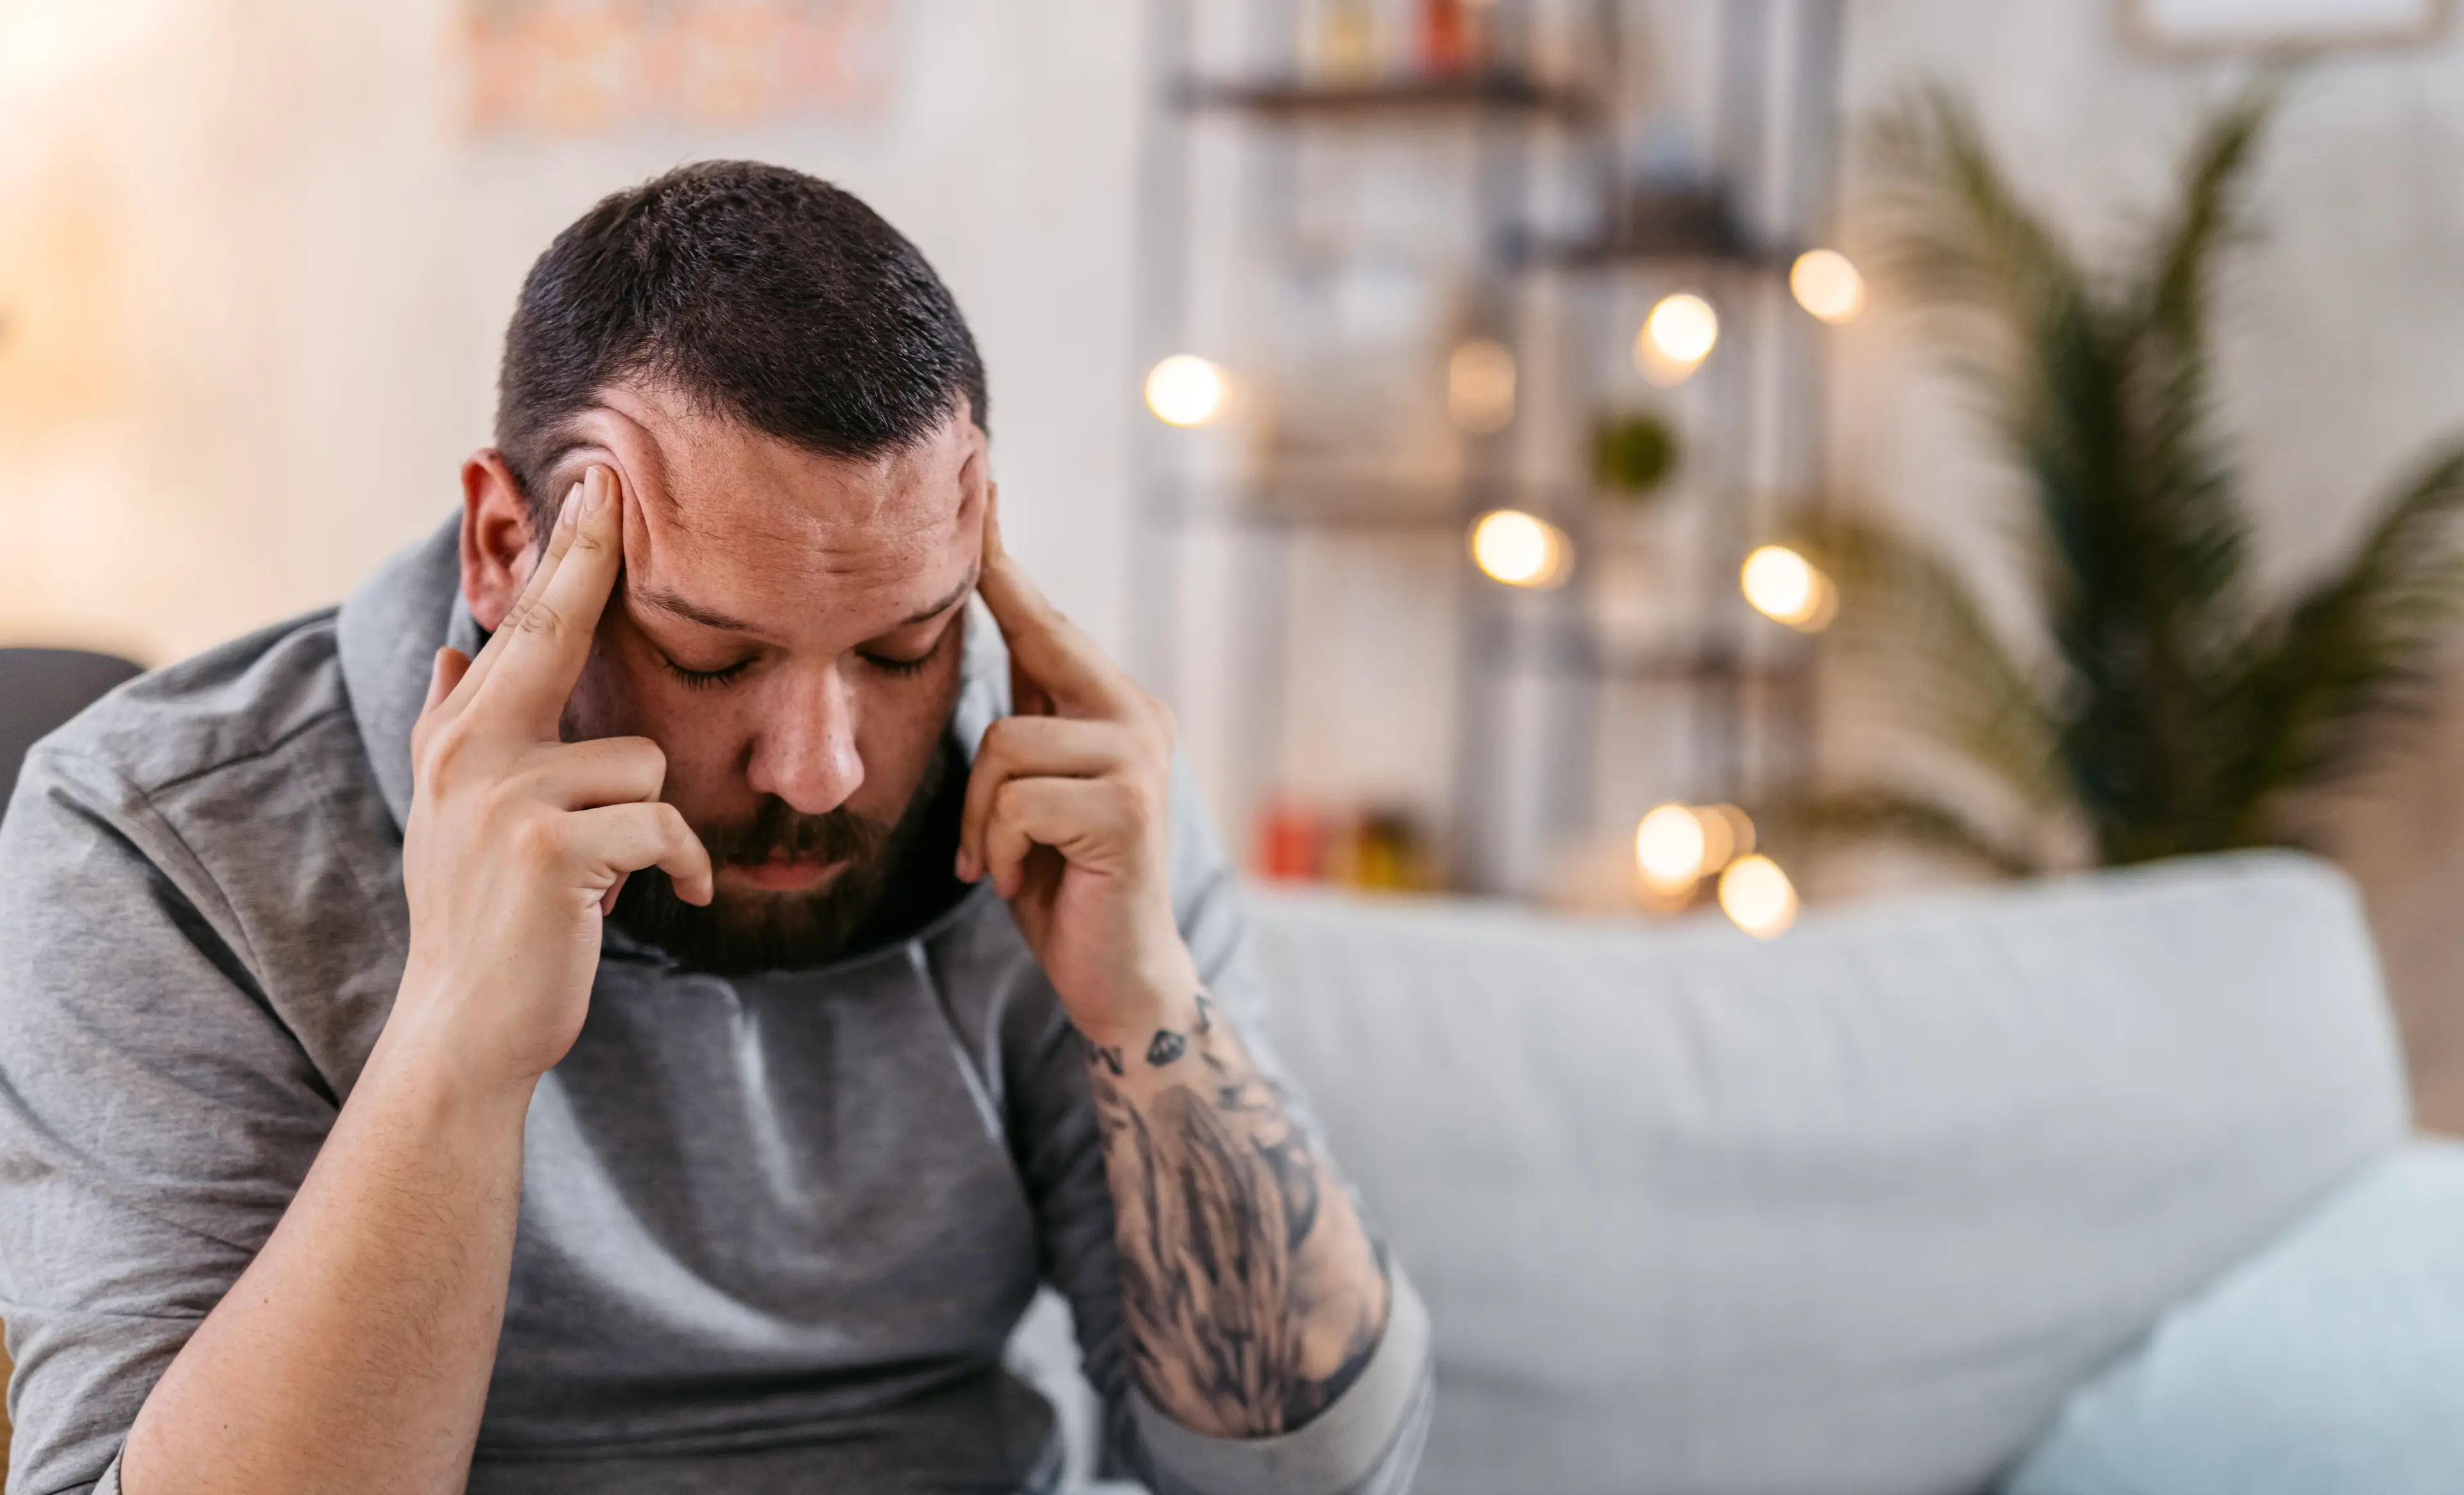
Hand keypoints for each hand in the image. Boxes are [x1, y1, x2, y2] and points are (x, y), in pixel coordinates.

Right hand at [395, 466, 711, 1090]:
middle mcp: (470, 752)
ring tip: (617, 874)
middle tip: (614, 484)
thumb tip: (455, 652)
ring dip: (654, 823)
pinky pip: (662, 826)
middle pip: (547, 632)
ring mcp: (505, 797)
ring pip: (642, 762)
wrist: (465, 1027)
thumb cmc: (483, 921)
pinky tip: (674, 898)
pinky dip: (683, 866)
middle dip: (585, 557)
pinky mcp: (551, 848)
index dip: (559, 556)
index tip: (593, 485)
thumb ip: (455, 729)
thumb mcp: (454, 819)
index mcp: (459, 739)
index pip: (518, 628)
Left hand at [957, 492, 1199, 1045]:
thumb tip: (985, 645)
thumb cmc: (1061, 883)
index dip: (1005, 556)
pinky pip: (1017, 799)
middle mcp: (1137, 717)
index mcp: (1111, 706)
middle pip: (1028, 658)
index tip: (980, 486)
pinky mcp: (1126, 809)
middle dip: (990, 679)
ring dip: (981, 817)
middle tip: (973, 660)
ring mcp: (1139, 759)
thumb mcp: (1030, 791)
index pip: (1046, 618)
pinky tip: (1015, 880)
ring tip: (997, 862)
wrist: (1115, 976)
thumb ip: (1024, 723)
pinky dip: (996, 846)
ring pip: (1005, 744)